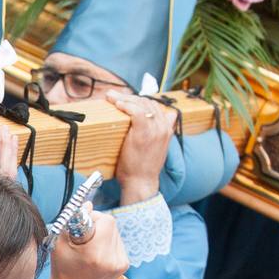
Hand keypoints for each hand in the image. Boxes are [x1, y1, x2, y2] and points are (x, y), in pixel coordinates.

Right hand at [47, 208, 127, 278]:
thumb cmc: (62, 267)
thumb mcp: (59, 242)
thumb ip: (72, 220)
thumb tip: (89, 204)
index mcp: (95, 253)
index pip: (106, 220)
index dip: (93, 218)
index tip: (83, 226)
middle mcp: (111, 258)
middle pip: (112, 224)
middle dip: (98, 225)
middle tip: (86, 236)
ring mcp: (120, 263)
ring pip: (116, 232)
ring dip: (104, 234)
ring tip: (91, 247)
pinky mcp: (124, 264)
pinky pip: (118, 243)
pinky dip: (108, 243)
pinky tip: (98, 253)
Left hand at [106, 90, 175, 205]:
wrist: (141, 182)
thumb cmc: (143, 168)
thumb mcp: (156, 148)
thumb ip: (160, 132)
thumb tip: (168, 117)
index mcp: (167, 128)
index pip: (155, 105)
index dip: (140, 100)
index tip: (125, 99)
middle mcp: (163, 126)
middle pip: (148, 102)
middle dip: (130, 97)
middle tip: (114, 96)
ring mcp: (155, 129)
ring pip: (141, 104)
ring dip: (124, 98)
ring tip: (111, 97)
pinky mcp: (144, 132)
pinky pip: (136, 111)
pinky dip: (126, 105)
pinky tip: (117, 105)